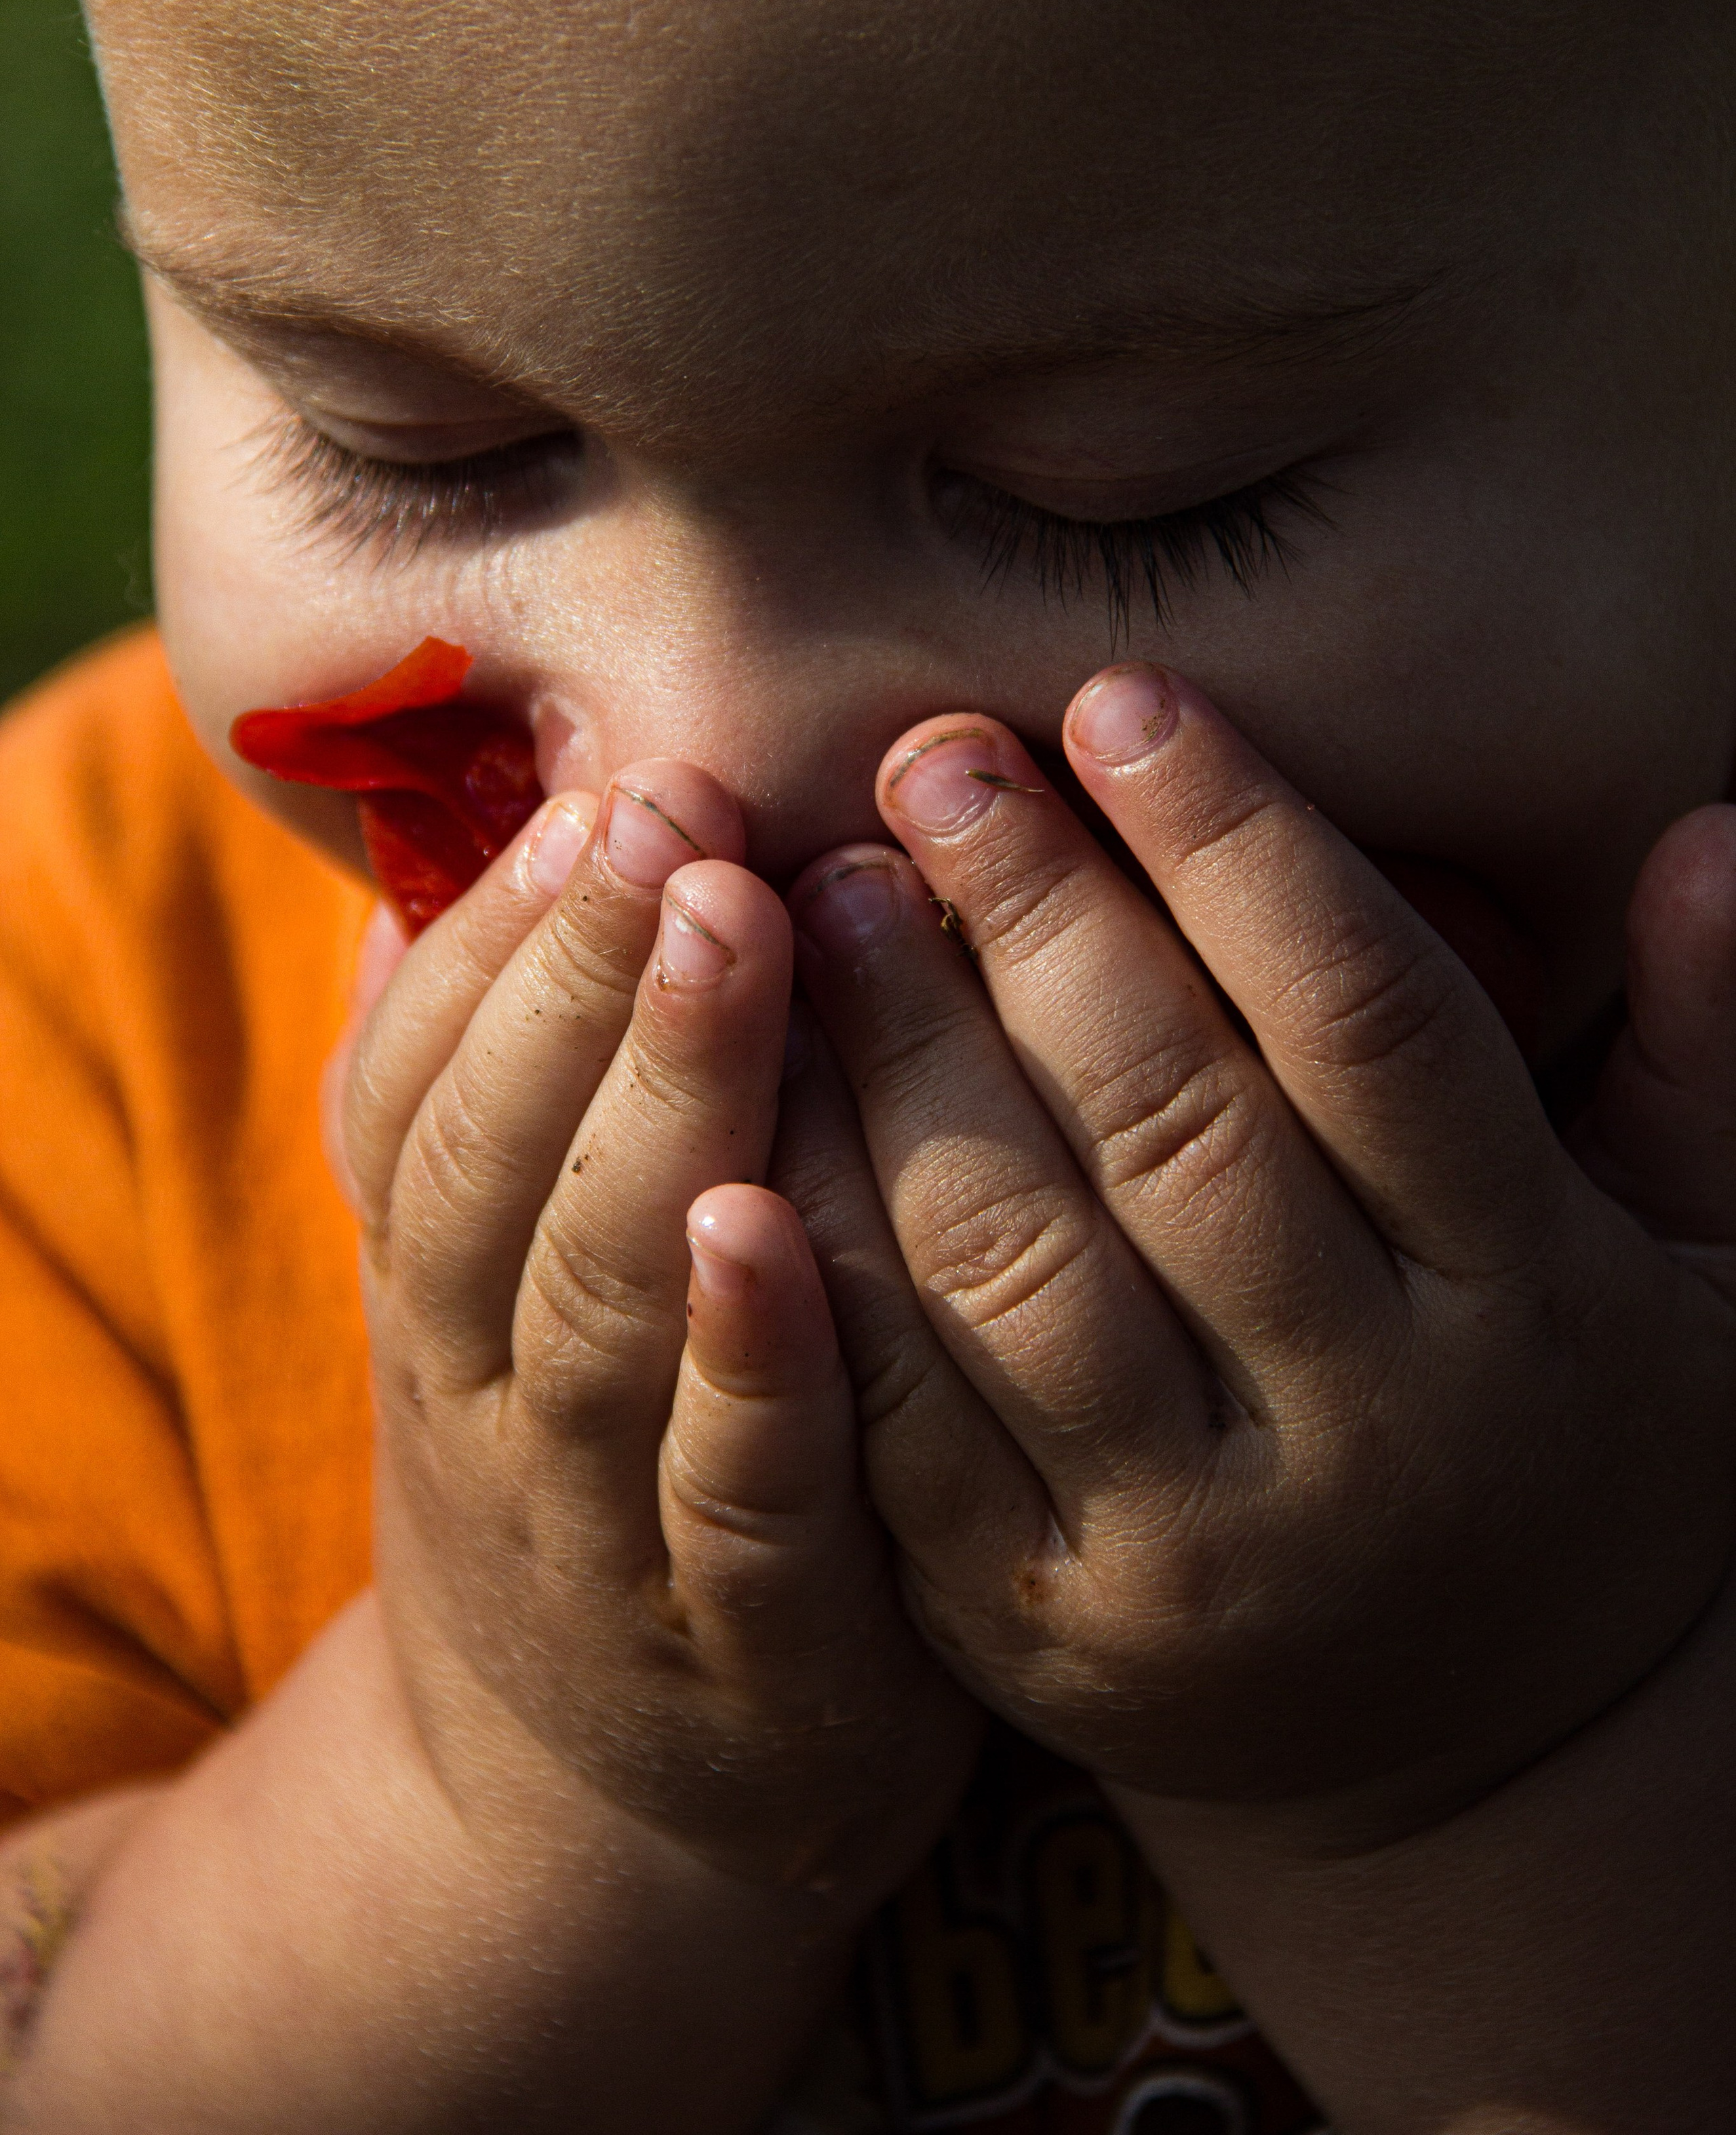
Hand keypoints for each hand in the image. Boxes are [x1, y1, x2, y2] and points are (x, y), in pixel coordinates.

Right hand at [341, 761, 975, 1910]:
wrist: (588, 1809)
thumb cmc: (580, 1467)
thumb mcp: (495, 1299)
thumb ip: (486, 1106)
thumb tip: (441, 877)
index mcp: (440, 1284)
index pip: (419, 1087)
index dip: (499, 936)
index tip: (601, 787)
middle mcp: (490, 1390)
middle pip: (500, 1163)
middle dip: (578, 974)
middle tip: (672, 807)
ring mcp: (604, 1522)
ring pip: (604, 1300)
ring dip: (659, 1109)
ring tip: (730, 934)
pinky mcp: (748, 1639)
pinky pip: (735, 1491)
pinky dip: (749, 1363)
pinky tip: (778, 1229)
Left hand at [779, 661, 1735, 1843]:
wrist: (1479, 1767)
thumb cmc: (1581, 1446)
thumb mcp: (1709, 1271)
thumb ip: (1706, 1058)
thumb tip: (1713, 832)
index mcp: (1533, 1311)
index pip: (1373, 1028)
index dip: (1240, 845)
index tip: (1120, 697)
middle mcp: (1364, 1437)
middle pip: (1168, 1124)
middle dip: (1035, 919)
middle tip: (930, 758)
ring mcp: (1185, 1552)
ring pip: (1007, 1261)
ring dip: (899, 1055)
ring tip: (819, 890)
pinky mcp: (1032, 1632)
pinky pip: (895, 1418)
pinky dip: (810, 1255)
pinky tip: (749, 1102)